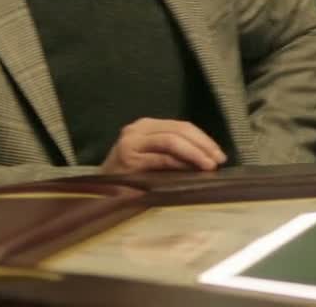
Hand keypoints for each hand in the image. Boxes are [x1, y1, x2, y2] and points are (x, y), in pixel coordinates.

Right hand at [100, 118, 228, 173]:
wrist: (96, 190)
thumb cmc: (129, 175)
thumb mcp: (154, 157)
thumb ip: (175, 152)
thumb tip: (209, 158)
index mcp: (147, 126)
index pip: (182, 126)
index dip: (204, 139)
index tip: (220, 154)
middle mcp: (137, 129)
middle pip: (180, 131)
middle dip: (203, 145)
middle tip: (218, 160)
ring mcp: (131, 142)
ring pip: (172, 141)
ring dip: (195, 153)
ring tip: (209, 165)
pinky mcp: (128, 158)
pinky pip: (161, 157)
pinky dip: (179, 163)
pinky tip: (191, 170)